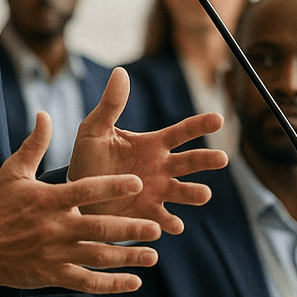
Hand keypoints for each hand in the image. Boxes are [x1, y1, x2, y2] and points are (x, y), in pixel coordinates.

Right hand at [0, 113, 163, 291]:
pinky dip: (111, 284)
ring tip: (152, 255)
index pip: (85, 190)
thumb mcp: (12, 172)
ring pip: (97, 257)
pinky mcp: (52, 275)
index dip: (112, 187)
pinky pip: (86, 282)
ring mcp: (54, 253)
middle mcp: (54, 227)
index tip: (137, 183)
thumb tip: (44, 115)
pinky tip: (134, 282)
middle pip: (98, 228)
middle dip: (130, 230)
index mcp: (48, 199)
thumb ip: (34, 145)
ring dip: (127, 257)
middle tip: (155, 229)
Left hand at [67, 68, 227, 233]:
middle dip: (206, 160)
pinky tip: (174, 225)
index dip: (200, 125)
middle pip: (190, 162)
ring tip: (203, 194)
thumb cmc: (86, 159)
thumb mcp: (94, 130)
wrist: (75, 195)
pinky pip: (163, 219)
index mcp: (152, 145)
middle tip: (221, 158)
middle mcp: (161, 168)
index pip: (181, 132)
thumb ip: (110, 105)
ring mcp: (157, 192)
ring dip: (195, 193)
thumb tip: (120, 71)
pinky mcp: (147, 215)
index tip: (218, 118)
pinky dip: (171, 223)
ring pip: (184, 192)